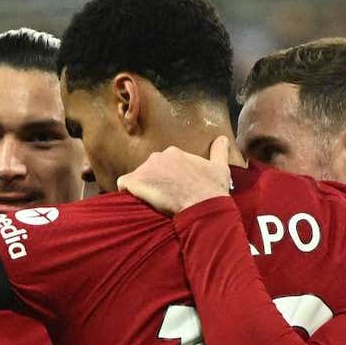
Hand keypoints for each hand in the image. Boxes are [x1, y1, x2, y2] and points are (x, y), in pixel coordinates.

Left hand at [117, 136, 233, 215]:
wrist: (202, 205)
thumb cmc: (212, 190)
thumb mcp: (220, 168)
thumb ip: (219, 151)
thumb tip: (222, 139)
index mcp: (174, 153)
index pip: (163, 164)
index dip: (166, 178)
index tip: (173, 190)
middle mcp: (158, 157)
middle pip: (149, 170)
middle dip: (154, 183)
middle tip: (164, 198)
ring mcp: (145, 169)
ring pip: (137, 178)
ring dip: (142, 189)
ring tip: (153, 203)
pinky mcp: (135, 182)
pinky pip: (122, 185)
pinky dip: (127, 193)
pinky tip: (137, 202)